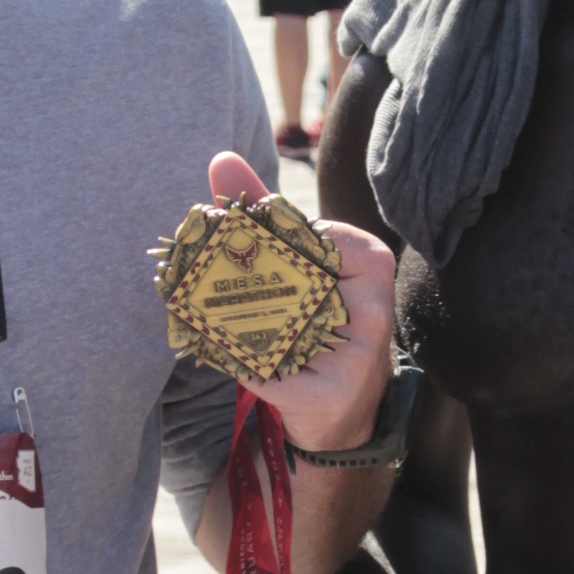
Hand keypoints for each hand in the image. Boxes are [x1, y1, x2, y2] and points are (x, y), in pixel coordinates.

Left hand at [208, 149, 395, 451]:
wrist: (339, 413)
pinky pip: (263, 368)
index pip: (309, 233)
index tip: (244, 246)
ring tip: (201, 307)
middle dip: (240, 275)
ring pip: (273, 323)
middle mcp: (373, 308)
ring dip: (228, 317)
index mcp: (372, 266)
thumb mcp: (303, 268)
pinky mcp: (327, 393)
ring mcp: (357, 356)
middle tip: (200, 271)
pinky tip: (219, 349)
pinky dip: (233, 358)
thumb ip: (266, 215)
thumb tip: (221, 160)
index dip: (268, 237)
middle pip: (290, 276)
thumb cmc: (318, 324)